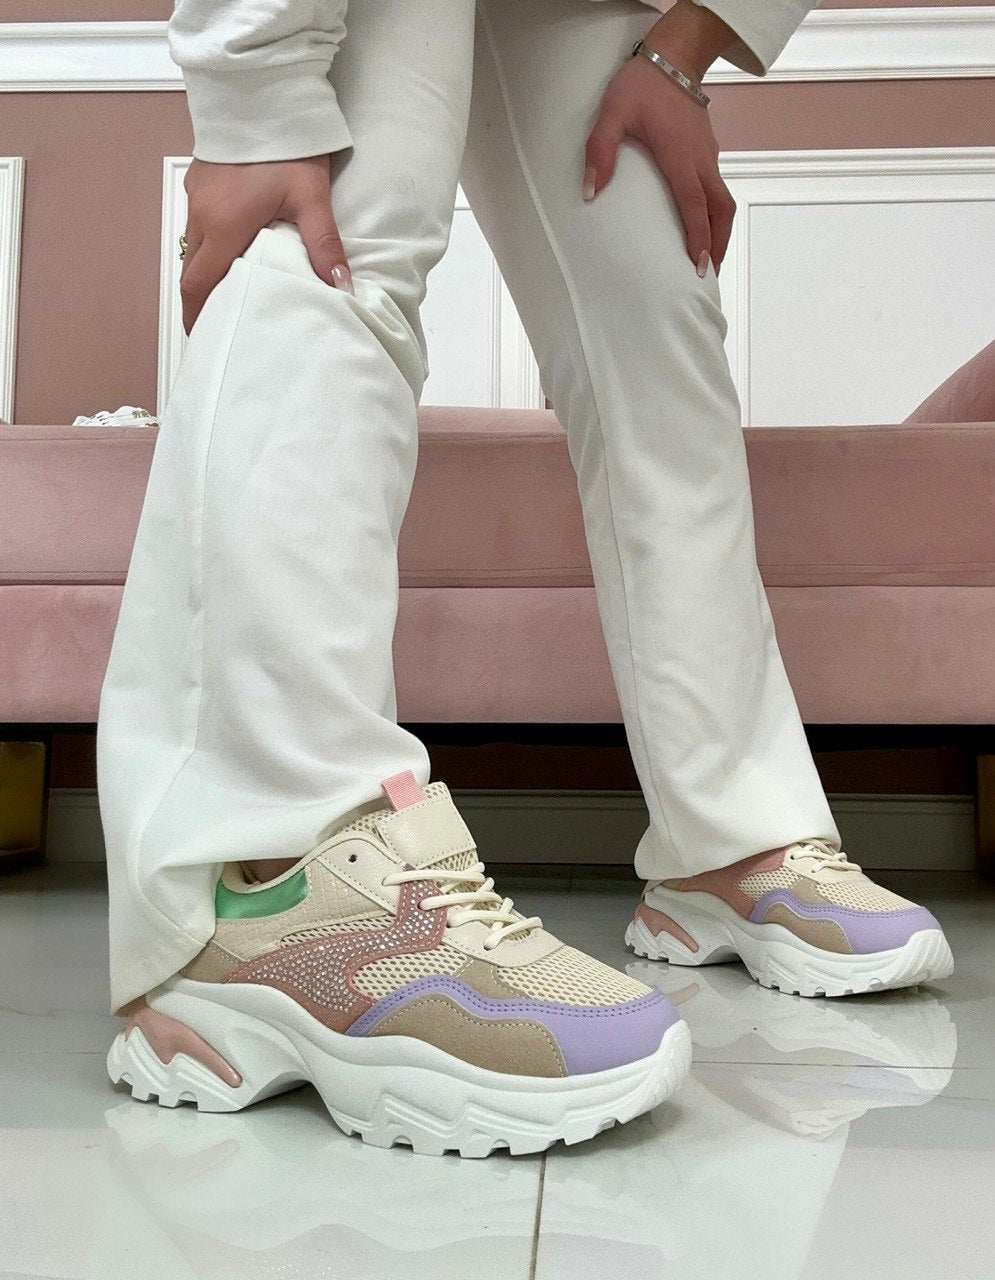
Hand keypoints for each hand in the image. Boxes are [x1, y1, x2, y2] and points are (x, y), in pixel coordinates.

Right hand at [179, 155, 352, 332]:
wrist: (263, 93)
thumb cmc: (286, 144)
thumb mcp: (312, 198)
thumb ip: (324, 246)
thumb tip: (342, 288)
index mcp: (224, 225)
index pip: (199, 285)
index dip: (199, 316)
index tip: (207, 336)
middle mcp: (202, 214)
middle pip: (192, 272)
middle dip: (202, 301)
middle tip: (221, 323)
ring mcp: (197, 196)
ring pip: (193, 249)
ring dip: (206, 273)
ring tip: (228, 293)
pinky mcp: (200, 181)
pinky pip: (198, 224)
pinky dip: (209, 247)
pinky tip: (231, 251)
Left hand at [584, 33, 735, 275]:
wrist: (673, 55)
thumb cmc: (642, 84)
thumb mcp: (611, 113)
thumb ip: (599, 151)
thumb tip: (590, 192)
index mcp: (680, 157)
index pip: (694, 206)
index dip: (699, 239)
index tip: (701, 266)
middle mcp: (700, 160)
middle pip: (720, 211)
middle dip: (718, 244)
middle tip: (708, 273)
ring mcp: (708, 154)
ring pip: (723, 200)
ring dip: (719, 230)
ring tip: (709, 256)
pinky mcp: (708, 150)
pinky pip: (717, 187)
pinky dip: (714, 211)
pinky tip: (701, 221)